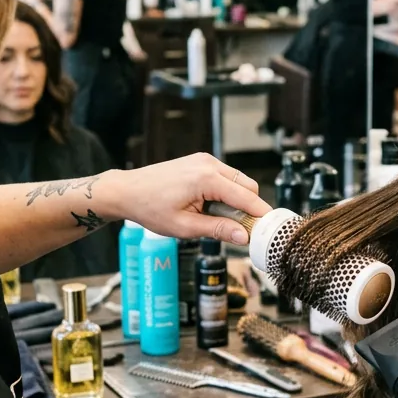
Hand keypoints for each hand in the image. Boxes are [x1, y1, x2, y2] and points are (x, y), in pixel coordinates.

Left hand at [100, 153, 269, 244]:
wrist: (127, 191)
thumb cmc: (149, 208)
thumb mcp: (185, 227)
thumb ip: (218, 229)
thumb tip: (244, 237)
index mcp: (206, 178)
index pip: (246, 196)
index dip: (261, 214)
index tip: (270, 230)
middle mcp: (208, 164)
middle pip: (247, 186)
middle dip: (249, 208)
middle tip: (241, 230)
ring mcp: (204, 161)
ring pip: (238, 181)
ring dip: (237, 201)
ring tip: (220, 220)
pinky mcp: (200, 162)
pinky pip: (225, 178)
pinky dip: (226, 193)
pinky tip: (211, 208)